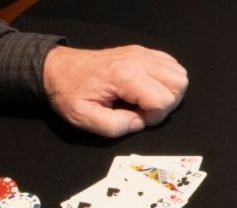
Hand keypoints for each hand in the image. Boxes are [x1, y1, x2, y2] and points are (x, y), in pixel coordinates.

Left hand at [42, 45, 187, 136]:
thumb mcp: (84, 118)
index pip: (163, 99)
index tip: (135, 117)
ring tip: (148, 98)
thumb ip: (115, 126)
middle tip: (144, 108)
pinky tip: (150, 86)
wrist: (57, 68)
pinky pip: (171, 64)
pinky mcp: (142, 51)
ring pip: (179, 73)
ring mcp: (142, 53)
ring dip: (169, 91)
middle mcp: (138, 61)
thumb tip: (139, 122)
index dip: (154, 116)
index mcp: (124, 76)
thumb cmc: (69, 92)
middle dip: (167, 103)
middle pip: (179, 84)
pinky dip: (167, 78)